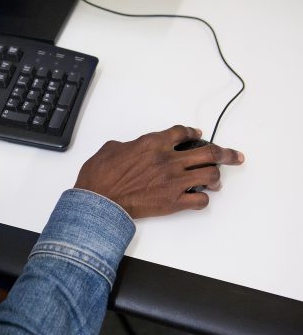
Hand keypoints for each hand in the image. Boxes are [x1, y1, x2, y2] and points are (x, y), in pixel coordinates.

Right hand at [74, 125, 244, 218]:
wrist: (99, 201)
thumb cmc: (100, 177)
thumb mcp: (111, 148)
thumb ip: (130, 145)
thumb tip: (134, 148)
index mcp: (152, 143)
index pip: (182, 132)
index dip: (193, 133)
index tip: (198, 134)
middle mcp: (168, 160)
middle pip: (208, 152)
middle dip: (226, 153)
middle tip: (235, 156)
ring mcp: (173, 181)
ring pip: (210, 174)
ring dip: (216, 176)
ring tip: (216, 179)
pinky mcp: (173, 202)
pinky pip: (200, 200)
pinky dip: (202, 198)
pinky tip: (198, 197)